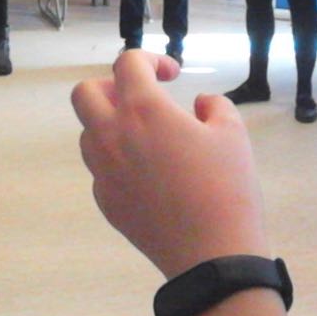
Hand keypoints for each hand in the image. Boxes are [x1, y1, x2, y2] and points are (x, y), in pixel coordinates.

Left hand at [72, 51, 270, 279]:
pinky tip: (148, 175)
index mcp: (143, 110)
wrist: (212, 256)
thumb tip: (199, 105)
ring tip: (147, 138)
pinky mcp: (104, 202)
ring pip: (88, 133)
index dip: (150, 59)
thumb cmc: (226, 188)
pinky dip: (116, 161)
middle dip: (110, 86)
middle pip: (84, 93)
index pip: (127, 64)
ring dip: (110, 124)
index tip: (172, 75)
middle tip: (141, 100)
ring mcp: (103, 171)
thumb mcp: (232, 134)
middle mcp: (112, 135)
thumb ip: (214, 106)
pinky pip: (100, 169)